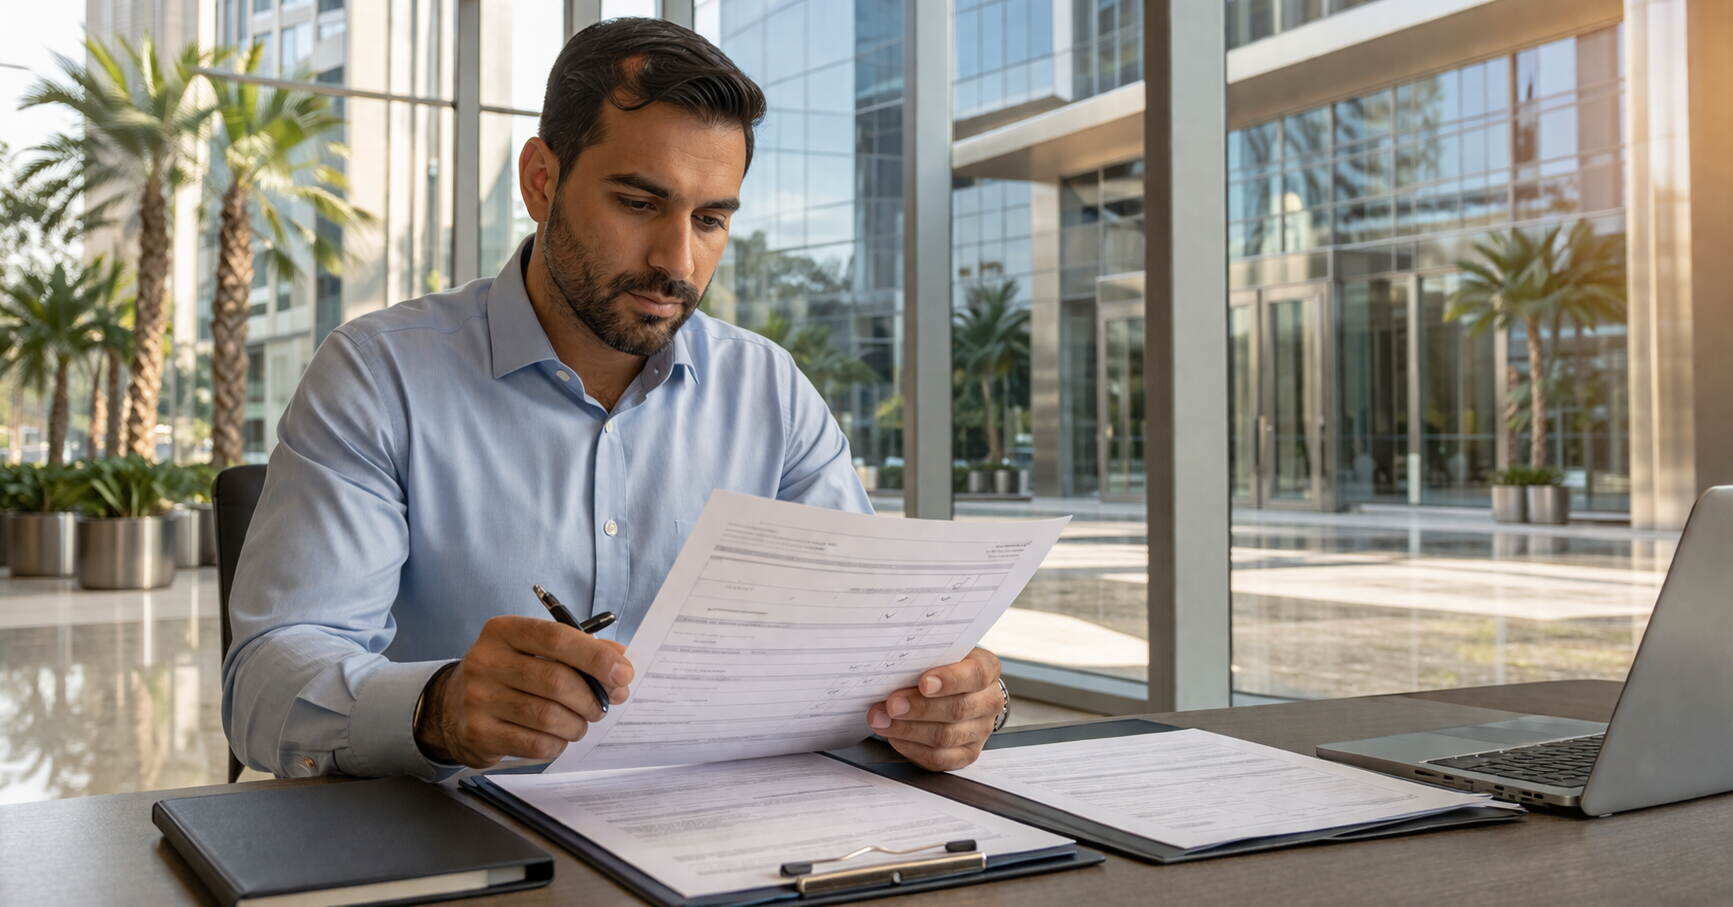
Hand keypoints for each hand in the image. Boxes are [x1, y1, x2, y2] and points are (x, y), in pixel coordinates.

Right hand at [414, 615, 632, 767]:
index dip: (595, 656)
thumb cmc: (509, 674)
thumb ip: (580, 651)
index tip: (623, 674)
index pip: (557, 637)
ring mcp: (478, 698)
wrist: (452, 707)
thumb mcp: (536, 651)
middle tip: (602, 707)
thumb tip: (622, 665)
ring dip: (577, 724)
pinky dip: (557, 743)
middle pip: (556, 681)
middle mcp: (486, 660)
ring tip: (580, 723)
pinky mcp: (478, 732)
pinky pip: (534, 743)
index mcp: (504, 631)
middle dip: (591, 698)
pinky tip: (557, 738)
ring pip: (548, 716)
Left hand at [866, 647, 1001, 771]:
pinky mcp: (966, 754)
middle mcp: (989, 701)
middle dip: (920, 708)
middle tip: (892, 704)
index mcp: (987, 669)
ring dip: (908, 729)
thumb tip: (893, 667)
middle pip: (958, 709)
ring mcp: (980, 731)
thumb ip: (924, 657)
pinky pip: (938, 758)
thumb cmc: (940, 668)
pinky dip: (912, 748)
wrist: (952, 690)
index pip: (975, 674)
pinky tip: (894, 736)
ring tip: (881, 720)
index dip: (949, 680)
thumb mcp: (939, 653)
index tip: (923, 683)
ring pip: (946, 736)